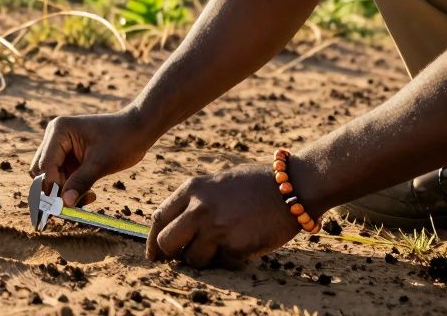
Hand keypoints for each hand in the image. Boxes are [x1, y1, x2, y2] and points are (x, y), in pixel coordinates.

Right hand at [29, 110, 153, 206]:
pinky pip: (63, 180)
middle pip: (42, 173)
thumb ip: (80, 182)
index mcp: (59, 131)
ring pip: (52, 179)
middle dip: (58, 190)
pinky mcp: (69, 158)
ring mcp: (61, 148)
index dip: (54, 186)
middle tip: (77, 202)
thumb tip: (65, 204)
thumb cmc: (122, 139)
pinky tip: (91, 194)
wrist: (138, 130)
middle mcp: (55, 137)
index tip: (66, 204)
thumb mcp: (101, 163)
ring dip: (66, 192)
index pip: (45, 166)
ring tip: (89, 198)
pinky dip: (73, 190)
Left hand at [146, 164, 302, 267]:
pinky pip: (222, 263)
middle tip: (182, 259)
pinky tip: (243, 244)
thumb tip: (175, 228)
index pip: (158, 219)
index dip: (153, 240)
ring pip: (193, 259)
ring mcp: (216, 229)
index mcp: (192, 190)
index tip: (155, 253)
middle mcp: (199, 209)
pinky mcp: (235, 246)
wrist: (292, 187)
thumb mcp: (217, 182)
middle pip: (166, 243)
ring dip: (204, 259)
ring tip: (222, 246)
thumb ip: (195, 201)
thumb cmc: (255, 184)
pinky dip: (229, 260)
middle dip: (172, 254)